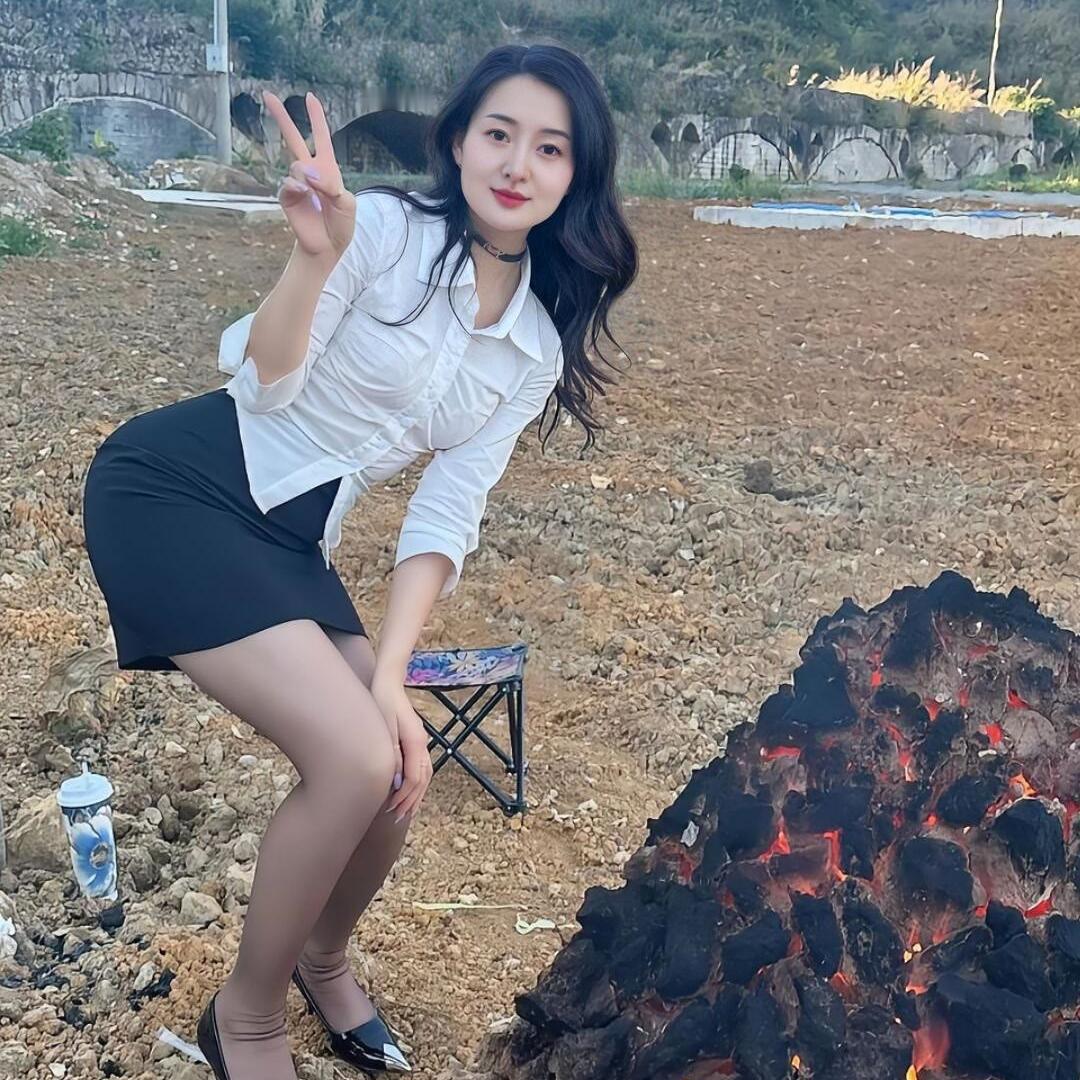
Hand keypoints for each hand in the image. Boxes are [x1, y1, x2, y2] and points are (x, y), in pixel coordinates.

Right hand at [262, 90, 355, 259]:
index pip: (322, 137)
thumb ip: (331, 184)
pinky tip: (305, 196)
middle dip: (281, 117)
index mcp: (327, 168)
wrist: (328, 247)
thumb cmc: (341, 224)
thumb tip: (306, 171)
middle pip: (293, 138)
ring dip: (309, 179)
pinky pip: (288, 183)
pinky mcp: (286, 196)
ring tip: (318, 198)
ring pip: (296, 165)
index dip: (316, 117)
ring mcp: (296, 183)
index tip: (310, 97)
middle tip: (267, 95)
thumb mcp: (347, 203)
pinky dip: (298, 188)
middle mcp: (309, 171)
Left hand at [371, 676, 433, 823]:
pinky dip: (417, 784)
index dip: (403, 797)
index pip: (414, 778)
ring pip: (425, 775)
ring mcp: (421, 742)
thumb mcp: (384, 729)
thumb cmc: (382, 703)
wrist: (388, 683)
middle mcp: (422, 744)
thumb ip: (392, 756)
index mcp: (415, 742)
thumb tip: (397, 782)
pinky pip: (422, 768)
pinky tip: (409, 789)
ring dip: (416, 795)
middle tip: (397, 817)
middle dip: (411, 801)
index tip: (389, 809)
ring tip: (406, 810)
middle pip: (422, 780)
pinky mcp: (416, 740)